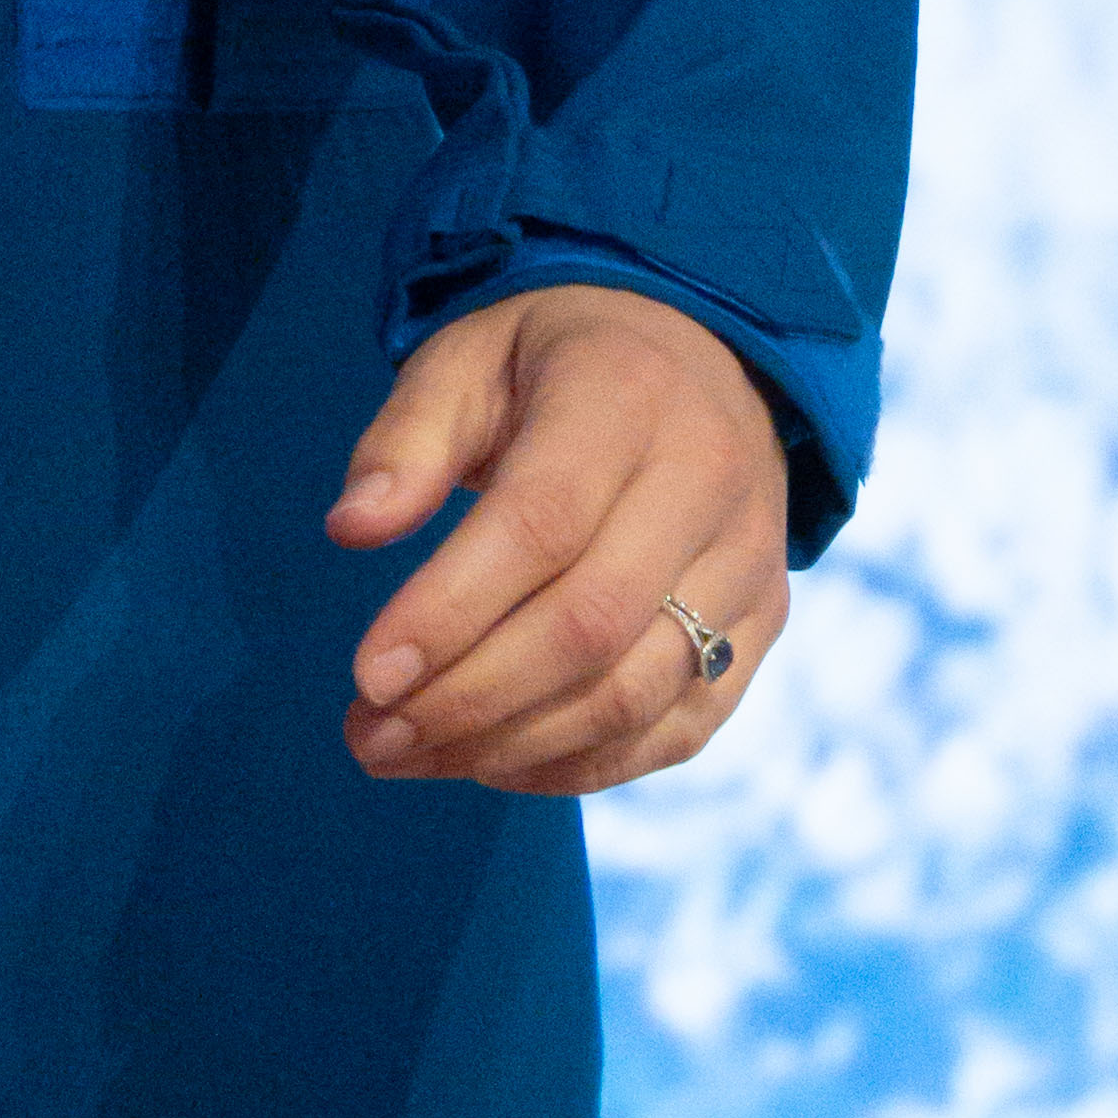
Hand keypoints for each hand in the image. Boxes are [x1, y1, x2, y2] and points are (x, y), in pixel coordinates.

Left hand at [326, 281, 789, 795]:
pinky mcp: (765, 624)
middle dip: (469, 700)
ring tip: (409, 754)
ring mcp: (749, 560)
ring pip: (635, 693)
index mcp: (625, 395)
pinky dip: (582, 766)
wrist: (700, 351)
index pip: (541, 523)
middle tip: (368, 735)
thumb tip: (351, 529)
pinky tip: (493, 763)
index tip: (367, 674)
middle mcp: (707, 479)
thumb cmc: (555, 361)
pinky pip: (679, 727)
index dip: (451, 610)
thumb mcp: (468, 357)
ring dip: (512, 746)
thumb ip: (408, 439)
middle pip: (590, 625)